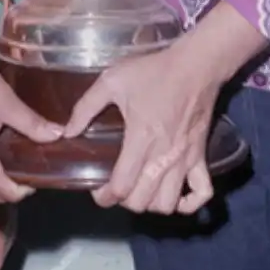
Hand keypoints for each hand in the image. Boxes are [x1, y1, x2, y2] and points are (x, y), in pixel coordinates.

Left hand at [62, 2, 269, 214]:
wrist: (196, 65)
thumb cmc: (154, 72)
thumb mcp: (112, 81)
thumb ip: (85, 107)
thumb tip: (68, 132)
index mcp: (141, 139)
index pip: (122, 187)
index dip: (105, 196)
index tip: (96, 187)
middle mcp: (163, 157)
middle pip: (143, 202)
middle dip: (125, 201)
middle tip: (118, 185)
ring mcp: (184, 160)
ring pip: (168, 204)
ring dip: (152, 203)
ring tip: (142, 189)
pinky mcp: (201, 157)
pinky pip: (202, 193)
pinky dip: (189, 203)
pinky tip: (176, 197)